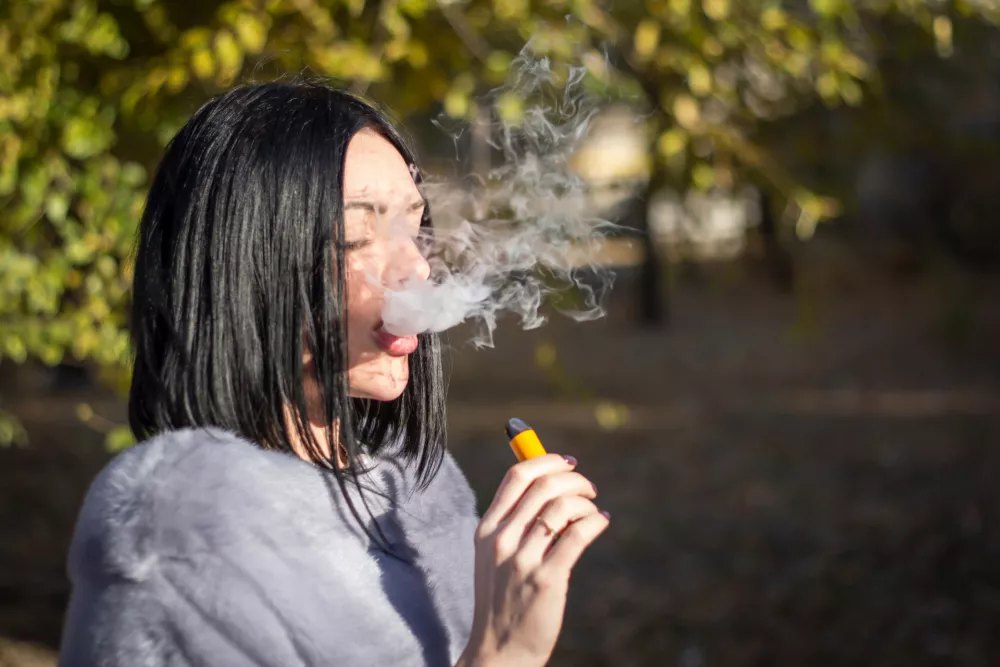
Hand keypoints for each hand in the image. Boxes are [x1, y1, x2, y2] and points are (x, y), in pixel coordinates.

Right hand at [457, 453, 609, 666]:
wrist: (499, 650)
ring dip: (586, 502)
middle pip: (543, 486)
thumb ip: (514, 522)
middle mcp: (502, 541)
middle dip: (574, 479)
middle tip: (589, 488)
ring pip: (562, 508)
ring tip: (594, 511)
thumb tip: (551, 483)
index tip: (568, 462)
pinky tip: (601, 522)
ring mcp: (522, 561)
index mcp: (487, 529)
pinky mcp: (546, 580)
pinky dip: (595, 521)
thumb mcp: (495, 556)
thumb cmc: (503, 598)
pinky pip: (577, 535)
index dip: (547, 460)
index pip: (516, 476)